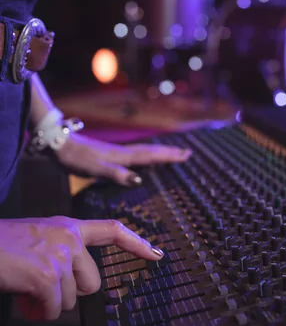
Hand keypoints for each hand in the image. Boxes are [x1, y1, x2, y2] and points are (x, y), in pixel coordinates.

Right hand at [0, 216, 163, 320]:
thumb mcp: (38, 239)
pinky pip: (54, 310)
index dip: (137, 243)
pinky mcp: (47, 276)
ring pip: (72, 300)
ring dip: (49, 303)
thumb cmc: (3, 246)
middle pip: (93, 283)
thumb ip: (62, 254)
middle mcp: (69, 238)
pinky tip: (23, 297)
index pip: (112, 230)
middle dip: (71, 293)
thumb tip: (75, 286)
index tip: (157, 254)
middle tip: (43, 287)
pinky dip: (38, 312)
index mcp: (68, 227)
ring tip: (26, 287)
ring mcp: (60, 256)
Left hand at [56, 133, 191, 185]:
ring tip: (172, 155)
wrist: (58, 145)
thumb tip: (139, 179)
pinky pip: (133, 155)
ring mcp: (115, 153)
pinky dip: (145, 156)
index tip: (186, 154)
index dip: (169, 156)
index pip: (151, 155)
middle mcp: (122, 153)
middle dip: (169, 153)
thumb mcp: (95, 169)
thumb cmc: (76, 159)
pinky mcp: (108, 155)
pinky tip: (142, 161)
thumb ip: (116, 174)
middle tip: (187, 153)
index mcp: (122, 157)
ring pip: (143, 152)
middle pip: (150, 151)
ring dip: (159, 153)